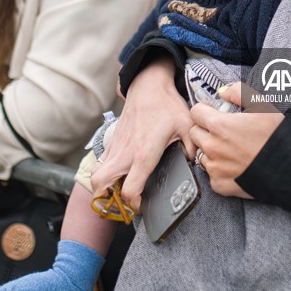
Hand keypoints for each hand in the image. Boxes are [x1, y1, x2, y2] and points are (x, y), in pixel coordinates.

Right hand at [91, 57, 192, 212]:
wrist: (148, 85)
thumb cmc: (167, 105)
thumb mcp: (187, 126)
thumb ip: (193, 148)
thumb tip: (195, 164)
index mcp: (143, 154)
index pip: (130, 190)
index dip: (134, 204)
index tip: (143, 204)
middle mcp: (125, 153)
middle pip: (100, 184)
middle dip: (105, 199)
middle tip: (121, 203)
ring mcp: (116, 146)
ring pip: (96, 174)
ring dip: (102, 186)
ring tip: (117, 191)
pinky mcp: (112, 140)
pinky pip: (101, 162)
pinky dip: (104, 172)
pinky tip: (120, 172)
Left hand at [189, 83, 282, 197]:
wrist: (289, 169)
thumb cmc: (276, 137)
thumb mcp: (262, 106)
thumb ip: (238, 92)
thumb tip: (222, 92)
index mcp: (219, 126)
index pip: (195, 112)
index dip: (205, 111)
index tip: (213, 113)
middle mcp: (212, 147)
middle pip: (195, 133)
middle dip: (205, 130)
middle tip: (223, 132)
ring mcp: (214, 167)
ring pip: (201, 154)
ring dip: (211, 150)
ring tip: (230, 149)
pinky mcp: (219, 184)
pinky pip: (211, 173)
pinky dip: (219, 169)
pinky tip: (234, 165)